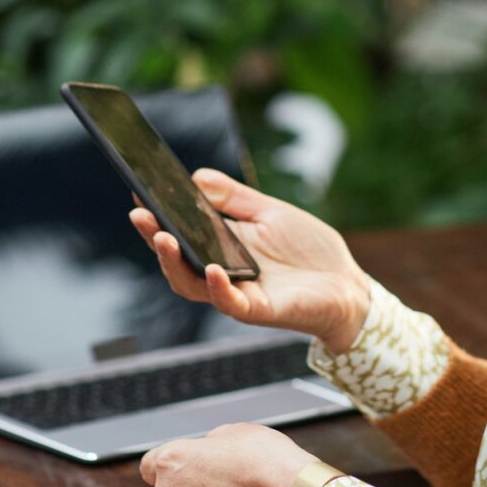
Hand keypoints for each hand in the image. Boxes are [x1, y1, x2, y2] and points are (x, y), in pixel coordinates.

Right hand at [129, 169, 369, 351]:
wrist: (347, 284)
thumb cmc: (310, 250)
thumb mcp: (270, 213)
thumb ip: (235, 198)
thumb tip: (196, 176)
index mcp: (223, 246)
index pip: (181, 232)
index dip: (158, 216)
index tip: (139, 194)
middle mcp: (222, 272)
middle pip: (177, 260)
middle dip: (154, 237)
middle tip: (139, 213)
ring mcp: (238, 293)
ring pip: (192, 284)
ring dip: (174, 263)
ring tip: (162, 237)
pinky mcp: (260, 309)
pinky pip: (230, 303)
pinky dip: (217, 287)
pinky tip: (211, 268)